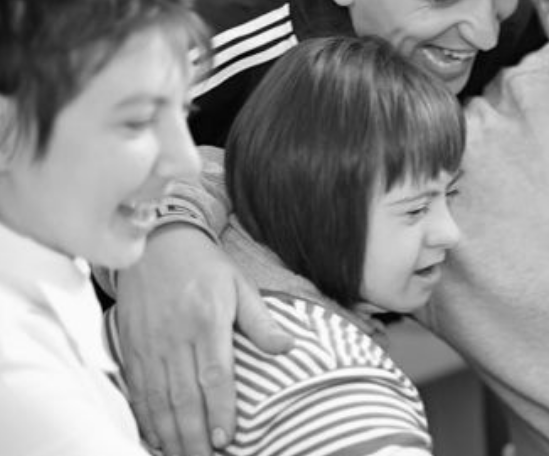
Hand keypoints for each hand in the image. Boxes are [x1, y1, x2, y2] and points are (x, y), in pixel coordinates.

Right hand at [115, 224, 292, 455]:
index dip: (220, 410)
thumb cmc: (205, 266)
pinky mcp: (130, 346)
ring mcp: (148, 344)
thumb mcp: (240, 286)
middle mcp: (175, 336)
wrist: (155, 243)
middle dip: (194, 435)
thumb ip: (261, 322)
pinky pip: (136, 389)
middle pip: (183, 396)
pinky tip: (155, 436)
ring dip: (169, 433)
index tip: (226, 439)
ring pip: (157, 399)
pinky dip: (145, 417)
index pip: (214, 375)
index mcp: (207, 321)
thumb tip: (288, 347)